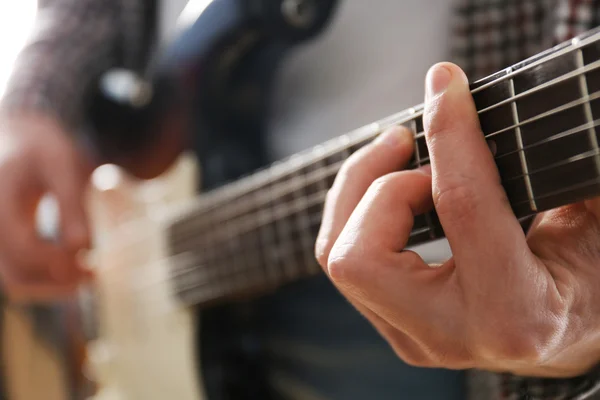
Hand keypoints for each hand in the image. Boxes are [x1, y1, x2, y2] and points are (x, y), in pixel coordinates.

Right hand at [0, 111, 92, 302]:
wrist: (19, 139)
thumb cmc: (44, 149)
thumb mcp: (63, 166)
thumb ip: (71, 205)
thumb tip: (82, 247)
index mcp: (0, 201)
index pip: (24, 247)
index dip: (59, 262)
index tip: (92, 262)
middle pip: (17, 274)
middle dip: (58, 281)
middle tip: (95, 274)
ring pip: (16, 281)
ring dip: (53, 286)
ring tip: (90, 275)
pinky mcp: (2, 245)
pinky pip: (19, 274)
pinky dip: (46, 279)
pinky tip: (76, 269)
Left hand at [315, 62, 599, 377]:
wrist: (565, 331)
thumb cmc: (586, 273)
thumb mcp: (589, 220)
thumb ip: (556, 166)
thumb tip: (489, 104)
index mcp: (515, 312)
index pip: (462, 206)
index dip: (451, 134)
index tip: (446, 84)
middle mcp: (449, 335)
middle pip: (359, 256)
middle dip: (378, 183)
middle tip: (410, 143)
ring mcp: (412, 337)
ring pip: (338, 257)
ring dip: (358, 191)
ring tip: (400, 155)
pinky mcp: (393, 325)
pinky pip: (344, 258)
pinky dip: (357, 210)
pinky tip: (392, 185)